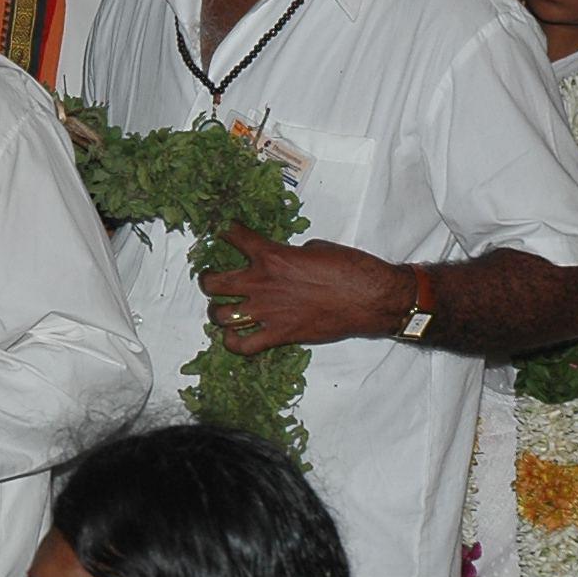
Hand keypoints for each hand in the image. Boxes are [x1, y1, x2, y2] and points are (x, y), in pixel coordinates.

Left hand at [198, 232, 407, 349]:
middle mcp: (262, 283)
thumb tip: (285, 261)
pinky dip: (232, 342)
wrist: (370, 298)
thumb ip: (291, 254)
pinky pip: (241, 345)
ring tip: (223, 309)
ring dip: (218, 312)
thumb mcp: (316, 248)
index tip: (222, 231)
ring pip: (219, 315)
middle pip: (212, 283)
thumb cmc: (350, 268)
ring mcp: (267, 312)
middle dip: (208, 279)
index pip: (235, 237)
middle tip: (212, 279)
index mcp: (272, 255)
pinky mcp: (278, 336)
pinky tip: (234, 336)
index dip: (224, 232)